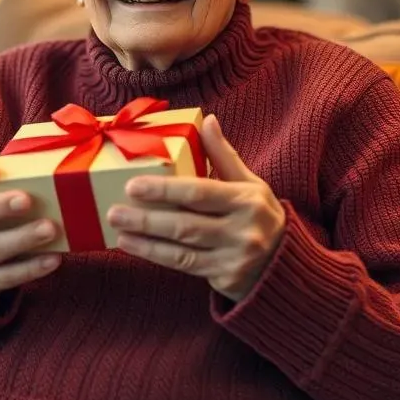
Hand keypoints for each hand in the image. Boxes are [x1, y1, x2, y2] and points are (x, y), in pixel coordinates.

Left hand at [107, 115, 285, 301]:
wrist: (285, 264)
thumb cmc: (260, 215)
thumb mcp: (250, 182)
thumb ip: (224, 155)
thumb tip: (207, 120)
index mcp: (246, 200)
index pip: (199, 192)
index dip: (164, 190)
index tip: (133, 185)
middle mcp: (242, 230)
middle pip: (186, 224)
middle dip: (146, 218)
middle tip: (113, 210)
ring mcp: (234, 258)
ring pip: (181, 249)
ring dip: (145, 239)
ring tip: (118, 228)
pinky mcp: (226, 279)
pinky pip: (184, 266)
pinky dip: (156, 255)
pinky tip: (135, 246)